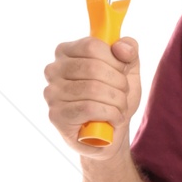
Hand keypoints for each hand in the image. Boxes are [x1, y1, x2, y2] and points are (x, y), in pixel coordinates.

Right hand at [43, 34, 141, 153]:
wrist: (110, 135)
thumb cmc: (114, 99)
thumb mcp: (128, 71)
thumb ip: (129, 51)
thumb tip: (121, 46)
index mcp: (66, 52)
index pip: (92, 46)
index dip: (115, 60)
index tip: (122, 71)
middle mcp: (53, 70)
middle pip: (93, 67)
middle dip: (118, 83)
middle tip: (123, 94)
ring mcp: (52, 93)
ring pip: (93, 89)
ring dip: (117, 101)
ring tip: (119, 108)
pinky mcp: (56, 115)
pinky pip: (89, 109)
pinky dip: (110, 115)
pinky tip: (113, 120)